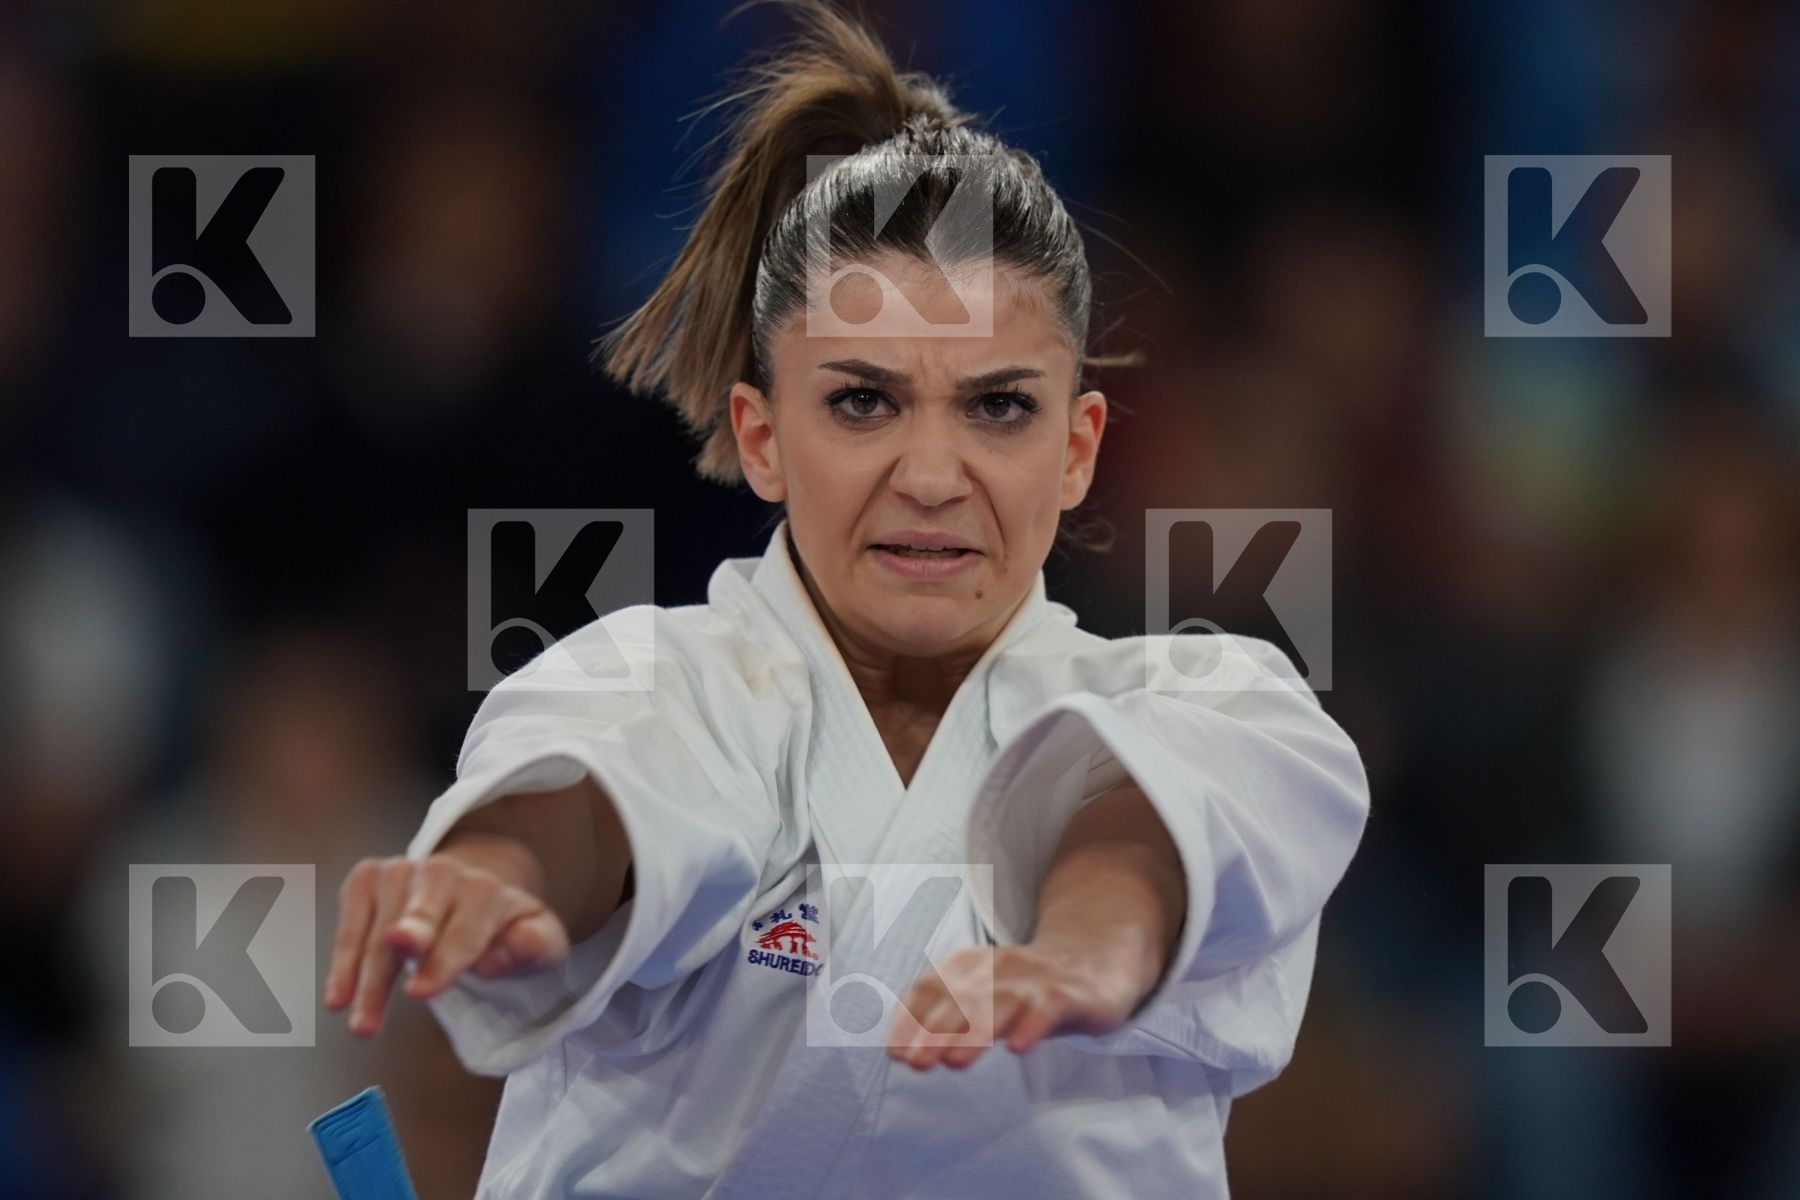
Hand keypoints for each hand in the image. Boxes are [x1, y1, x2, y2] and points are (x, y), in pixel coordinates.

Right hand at [324, 851, 570, 1036]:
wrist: (474, 892)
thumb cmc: (504, 930)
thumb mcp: (538, 940)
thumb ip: (533, 946)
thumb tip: (496, 961)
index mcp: (487, 890)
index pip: (466, 930)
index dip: (444, 960)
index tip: (422, 992)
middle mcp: (443, 872)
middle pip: (419, 915)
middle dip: (405, 942)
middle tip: (392, 966)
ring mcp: (401, 870)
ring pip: (378, 929)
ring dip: (367, 979)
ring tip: (361, 1026)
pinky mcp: (368, 877)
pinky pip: (349, 923)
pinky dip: (343, 962)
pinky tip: (338, 997)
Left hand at [885, 939, 1146, 1070]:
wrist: (1092, 960)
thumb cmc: (1025, 988)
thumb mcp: (982, 996)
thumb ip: (948, 1020)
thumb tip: (904, 1052)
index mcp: (970, 966)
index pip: (931, 988)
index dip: (910, 1020)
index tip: (895, 1053)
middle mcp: (998, 968)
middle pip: (962, 999)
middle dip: (935, 1031)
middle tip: (916, 1064)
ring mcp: (1034, 980)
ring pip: (1001, 1003)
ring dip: (975, 1031)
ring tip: (954, 1062)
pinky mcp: (1067, 995)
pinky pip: (1048, 1008)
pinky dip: (1032, 1026)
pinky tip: (1019, 1048)